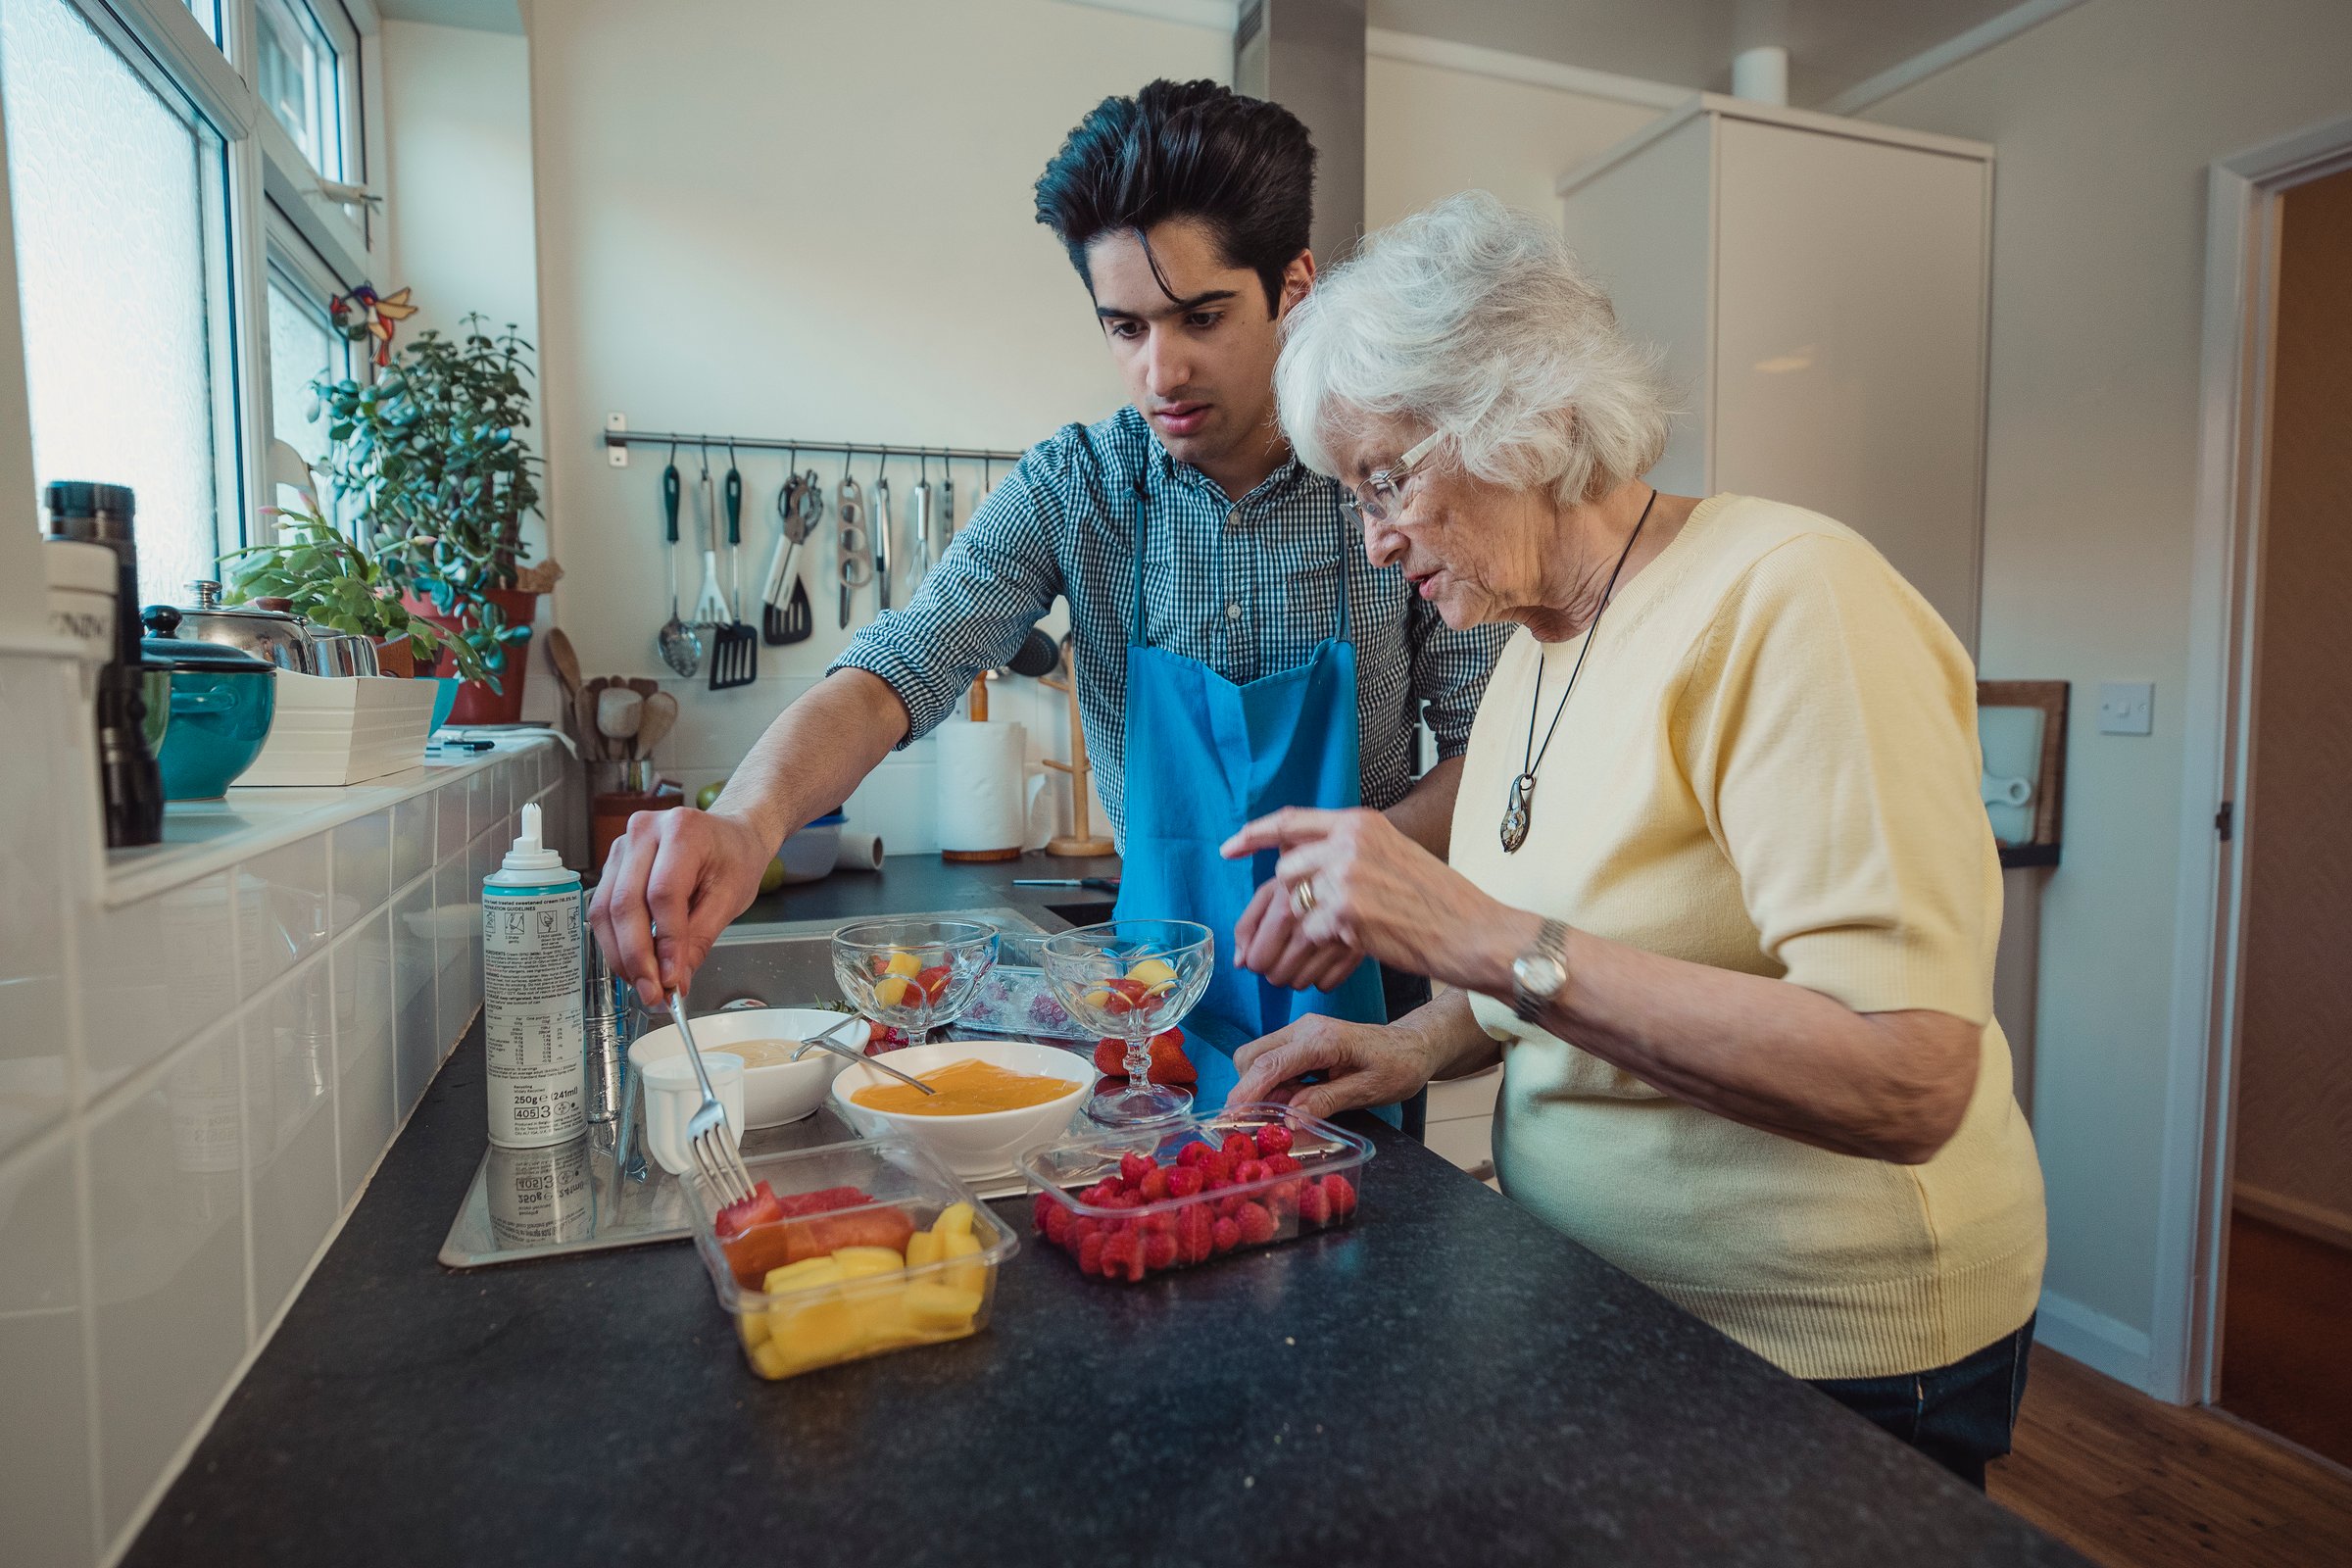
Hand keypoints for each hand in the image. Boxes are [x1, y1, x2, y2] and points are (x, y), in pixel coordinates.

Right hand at [587, 807, 773, 1006]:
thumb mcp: (731, 898)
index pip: (663, 893)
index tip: (672, 979)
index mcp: (682, 830)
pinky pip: (603, 908)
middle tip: (653, 992)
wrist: (729, 837)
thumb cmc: (734, 859)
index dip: (664, 941)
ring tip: (644, 984)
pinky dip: (616, 942)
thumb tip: (676, 980)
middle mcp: (644, 831)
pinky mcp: (612, 864)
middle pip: (626, 903)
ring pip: (605, 909)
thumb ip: (700, 939)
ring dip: (621, 955)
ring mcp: (622, 846)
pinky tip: (635, 963)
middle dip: (637, 957)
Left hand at [1221, 807, 1524, 993]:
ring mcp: (1347, 875)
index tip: (1229, 847)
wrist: (1474, 931)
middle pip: (1286, 870)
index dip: (1255, 834)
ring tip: (1311, 951)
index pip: (1293, 820)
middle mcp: (1350, 842)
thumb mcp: (1396, 856)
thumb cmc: (1442, 903)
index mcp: (1361, 823)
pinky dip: (1320, 950)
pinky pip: (1312, 933)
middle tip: (1289, 931)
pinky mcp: (1347, 912)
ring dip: (1297, 932)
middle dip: (1284, 904)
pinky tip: (1342, 956)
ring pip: (1294, 904)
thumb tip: (1307, 866)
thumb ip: (1353, 853)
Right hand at [1228, 1014, 1445, 1119]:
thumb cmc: (1398, 1066)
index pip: (1270, 1065)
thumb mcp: (1367, 1091)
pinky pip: (1273, 1062)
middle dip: (1248, 1090)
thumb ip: (1326, 1102)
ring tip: (1284, 1114)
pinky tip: (1293, 1102)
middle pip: (1252, 1057)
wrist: (1414, 1045)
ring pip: (1257, 1059)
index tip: (1230, 1119)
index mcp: (1321, 1040)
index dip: (1246, 1093)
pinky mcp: (1302, 1041)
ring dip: (1261, 1089)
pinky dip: (1273, 1085)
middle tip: (1260, 1123)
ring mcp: (1300, 1032)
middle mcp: (1304, 1029)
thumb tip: (1290, 1119)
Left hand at [1230, 875, 1367, 992]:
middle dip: (1273, 967)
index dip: (1256, 957)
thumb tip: (1238, 963)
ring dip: (1296, 973)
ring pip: (1300, 983)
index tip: (1263, 947)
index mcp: (1287, 898)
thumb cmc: (1307, 878)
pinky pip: (1326, 985)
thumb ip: (1248, 922)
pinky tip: (1323, 953)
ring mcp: (1339, 936)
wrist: (1362, 865)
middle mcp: (1313, 919)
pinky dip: (1321, 976)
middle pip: (1277, 975)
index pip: (1258, 958)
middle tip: (1282, 948)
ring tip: (1303, 948)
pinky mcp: (1359, 949)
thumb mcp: (1274, 887)